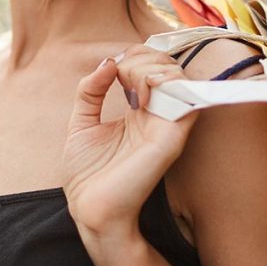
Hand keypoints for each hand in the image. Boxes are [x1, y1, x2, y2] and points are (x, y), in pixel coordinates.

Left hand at [63, 46, 198, 236]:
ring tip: (129, 88)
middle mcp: (157, 114)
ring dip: (148, 68)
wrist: (90, 209)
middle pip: (165, 64)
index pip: (150, 65)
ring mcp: (166, 124)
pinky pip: (185, 98)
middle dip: (140, 57)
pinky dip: (164, 83)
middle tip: (120, 78)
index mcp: (139, 110)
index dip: (132, 56)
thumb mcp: (81, 122)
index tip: (111, 70)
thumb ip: (90, 90)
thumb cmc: (87, 175)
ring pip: (176, 75)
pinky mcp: (172, 137)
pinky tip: (139, 95)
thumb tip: (108, 60)